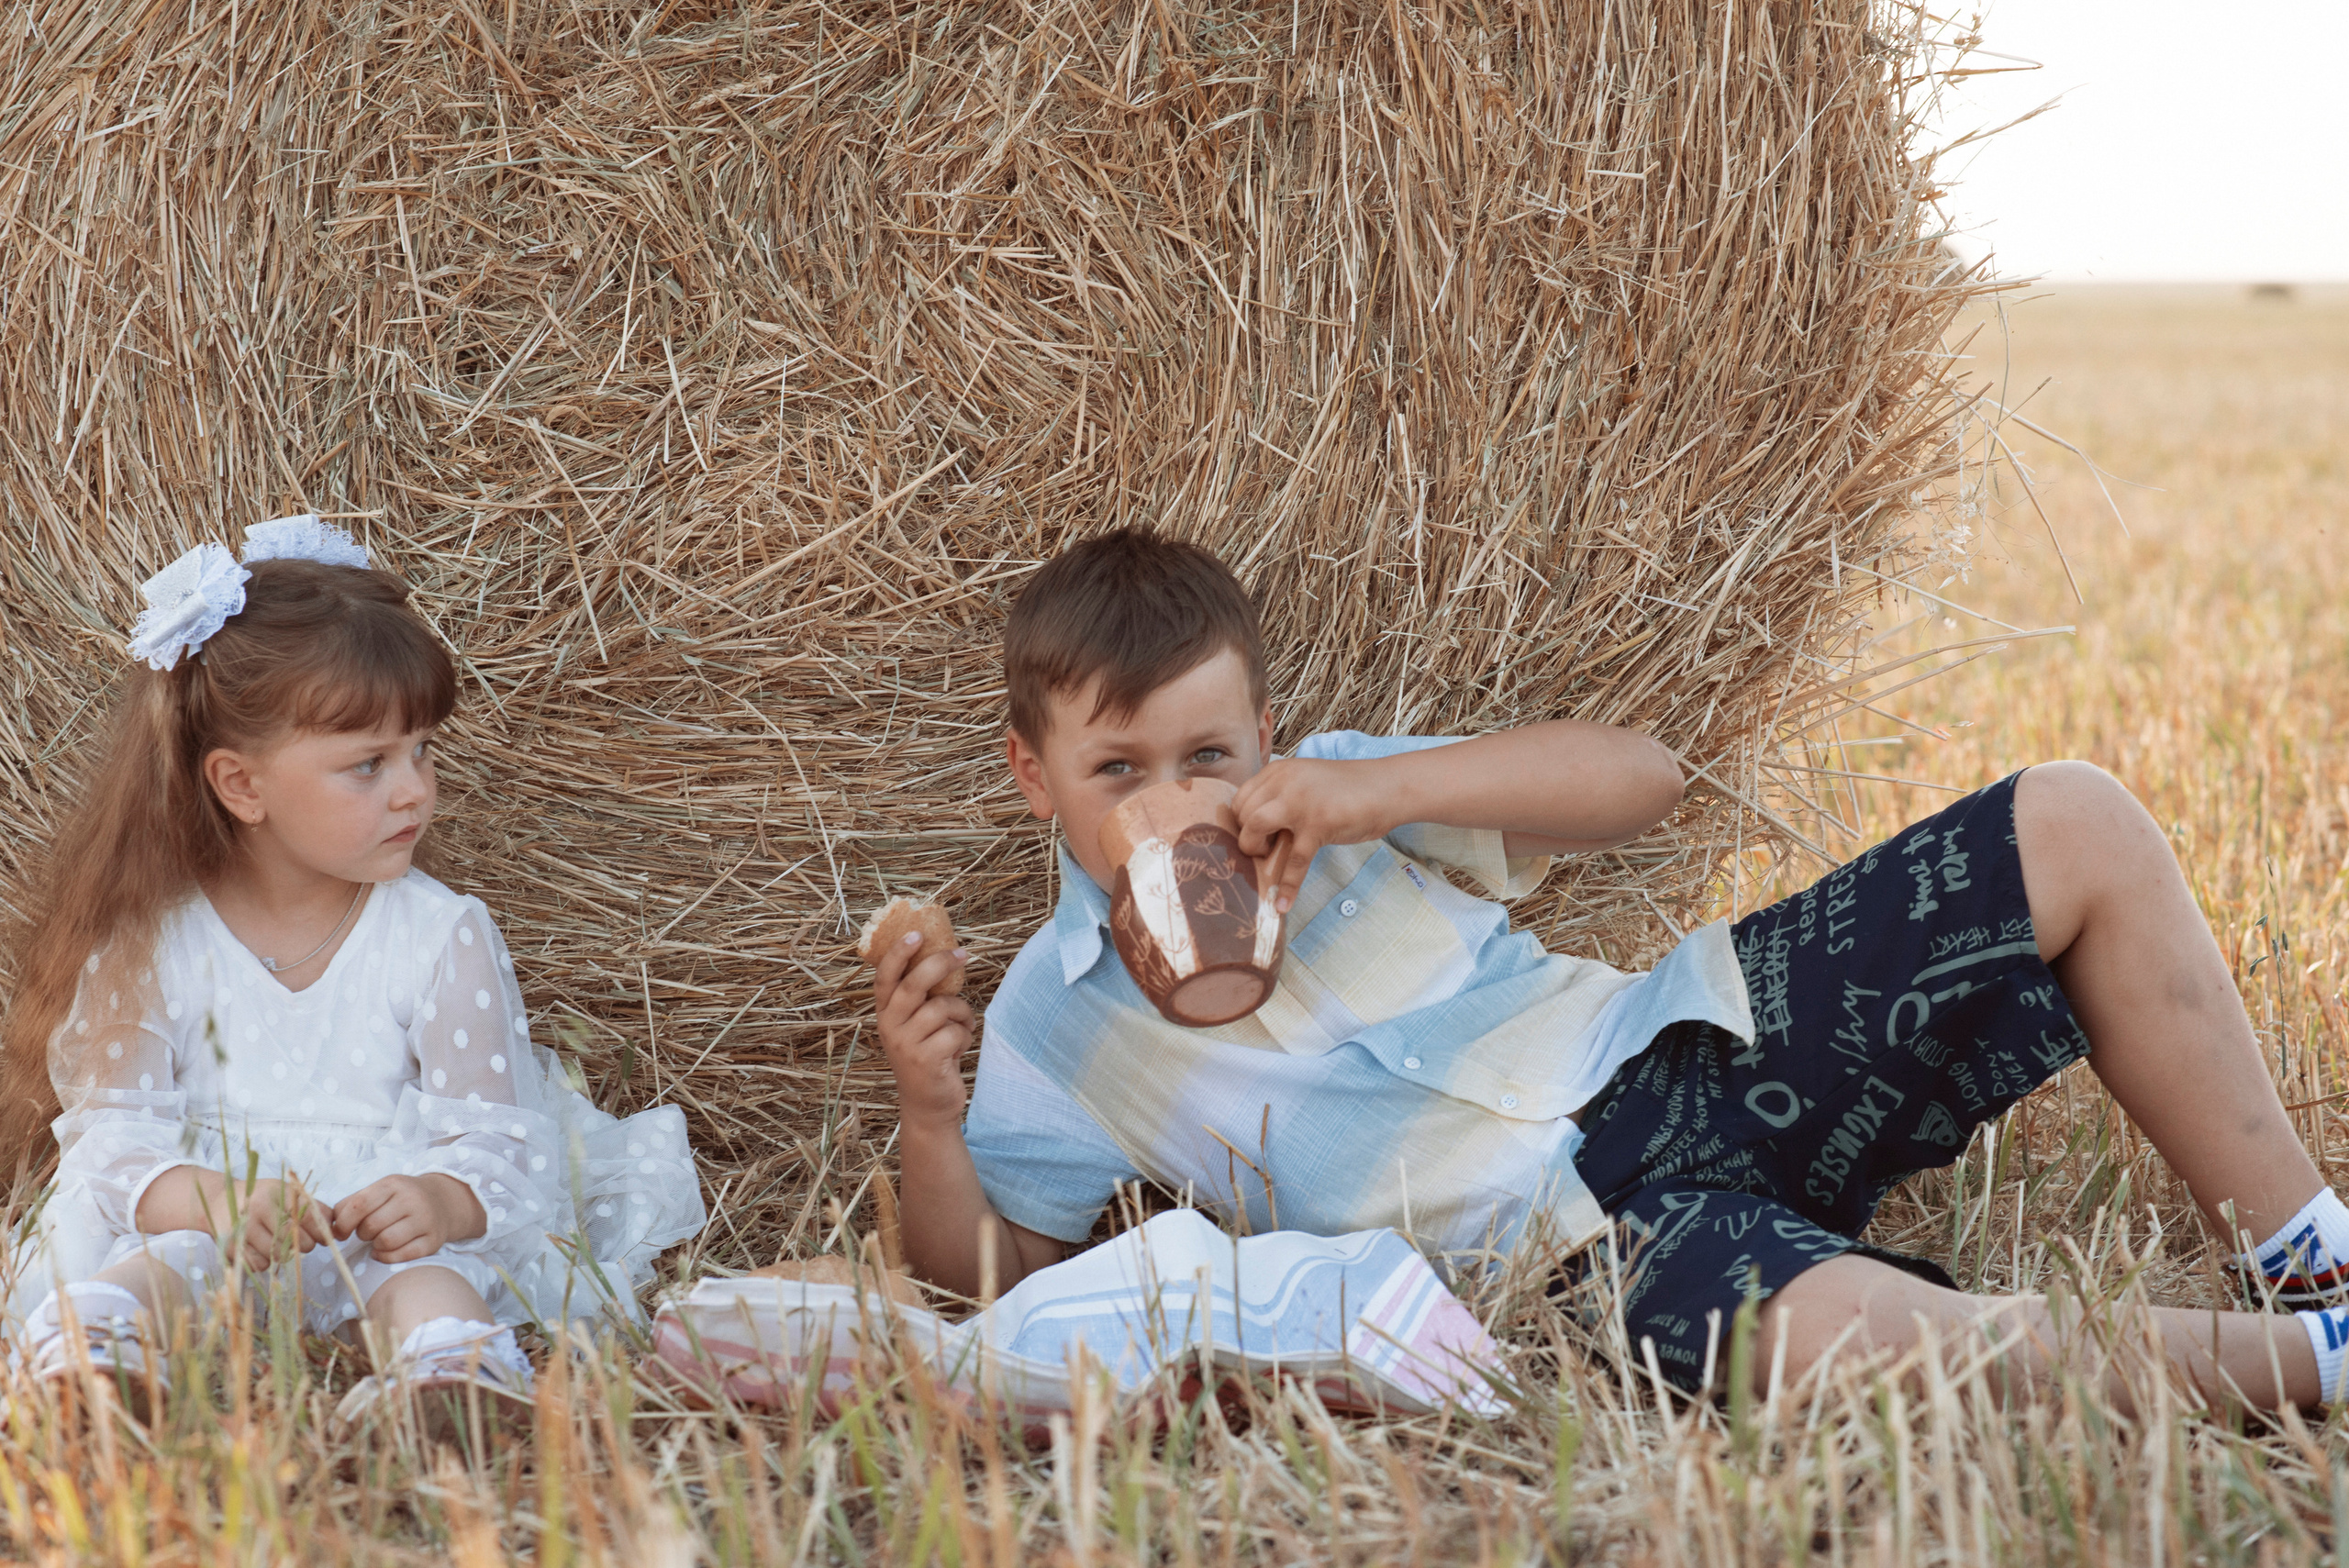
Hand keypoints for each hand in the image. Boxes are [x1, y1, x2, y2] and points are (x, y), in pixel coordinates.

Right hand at [137, 1169, 332, 1271]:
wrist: (218, 1199)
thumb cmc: (261, 1196)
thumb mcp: (285, 1192)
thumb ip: (311, 1207)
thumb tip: (335, 1229)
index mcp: (277, 1193)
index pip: (310, 1218)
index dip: (322, 1232)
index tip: (325, 1238)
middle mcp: (259, 1209)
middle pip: (295, 1241)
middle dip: (304, 1245)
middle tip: (300, 1242)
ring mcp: (242, 1228)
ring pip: (278, 1256)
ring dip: (283, 1254)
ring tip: (277, 1242)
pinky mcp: (229, 1245)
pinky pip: (259, 1264)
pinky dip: (265, 1261)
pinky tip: (260, 1248)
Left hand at [332, 1173, 487, 1263]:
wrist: (443, 1201)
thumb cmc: (401, 1198)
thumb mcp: (379, 1190)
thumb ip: (352, 1204)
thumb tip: (331, 1226)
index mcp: (393, 1184)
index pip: (359, 1205)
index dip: (344, 1223)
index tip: (340, 1232)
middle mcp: (412, 1199)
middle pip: (372, 1226)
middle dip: (363, 1234)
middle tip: (368, 1232)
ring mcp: (426, 1220)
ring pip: (387, 1242)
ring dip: (376, 1246)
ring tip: (379, 1240)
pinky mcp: (433, 1240)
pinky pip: (403, 1256)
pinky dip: (388, 1257)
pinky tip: (386, 1251)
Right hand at [874, 930, 973, 1129]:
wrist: (928, 1106)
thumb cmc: (928, 1056)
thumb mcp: (917, 1026)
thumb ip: (922, 999)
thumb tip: (946, 959)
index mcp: (885, 1014)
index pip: (885, 978)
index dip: (899, 954)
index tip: (916, 934)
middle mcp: (890, 1026)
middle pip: (914, 984)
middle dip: (940, 964)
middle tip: (962, 955)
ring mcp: (906, 1044)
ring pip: (942, 1008)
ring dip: (961, 1014)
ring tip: (961, 1028)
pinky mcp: (926, 1059)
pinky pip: (955, 1032)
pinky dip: (964, 1037)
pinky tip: (957, 1051)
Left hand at [1232, 757, 1402, 912]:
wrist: (1387, 788)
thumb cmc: (1349, 790)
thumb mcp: (1307, 780)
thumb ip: (1282, 795)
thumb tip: (1256, 826)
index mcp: (1280, 771)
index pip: (1241, 797)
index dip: (1242, 821)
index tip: (1253, 834)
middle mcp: (1285, 782)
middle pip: (1244, 813)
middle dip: (1247, 836)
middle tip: (1265, 846)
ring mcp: (1301, 803)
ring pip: (1256, 828)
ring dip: (1255, 850)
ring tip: (1269, 859)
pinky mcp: (1318, 825)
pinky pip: (1295, 861)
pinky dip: (1288, 887)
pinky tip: (1283, 905)